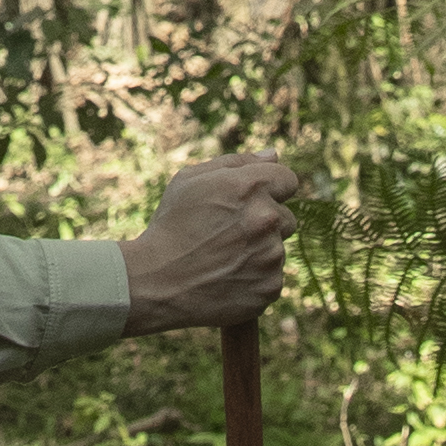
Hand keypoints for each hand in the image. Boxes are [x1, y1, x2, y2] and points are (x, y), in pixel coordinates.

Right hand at [119, 152, 297, 333]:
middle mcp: (267, 219)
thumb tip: (274, 156)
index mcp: (250, 186)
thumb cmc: (171, 226)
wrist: (157, 282)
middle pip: (287, 219)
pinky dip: (255, 280)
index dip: (269, 190)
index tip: (250, 203)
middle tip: (229, 234)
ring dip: (259, 253)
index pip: (288, 181)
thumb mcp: (190, 180)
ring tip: (223, 259)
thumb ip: (237, 162)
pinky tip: (227, 279)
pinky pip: (272, 279)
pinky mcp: (270, 288)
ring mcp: (271, 257)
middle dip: (265, 224)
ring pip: (277, 251)